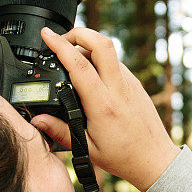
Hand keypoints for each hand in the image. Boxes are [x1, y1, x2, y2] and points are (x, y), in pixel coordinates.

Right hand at [30, 27, 180, 191]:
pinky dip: (98, 59)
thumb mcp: (86, 149)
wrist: (155, 159)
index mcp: (103, 105)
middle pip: (101, 43)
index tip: (47, 35)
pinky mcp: (135, 83)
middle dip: (79, 32)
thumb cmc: (123, 157)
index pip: (79, 65)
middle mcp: (118, 89)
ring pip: (108, 50)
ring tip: (71, 59)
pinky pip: (115, 62)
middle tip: (61, 38)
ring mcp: (130, 83)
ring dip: (88, 46)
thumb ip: (60, 132)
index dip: (60, 45)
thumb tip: (36, 120)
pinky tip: (89, 74)